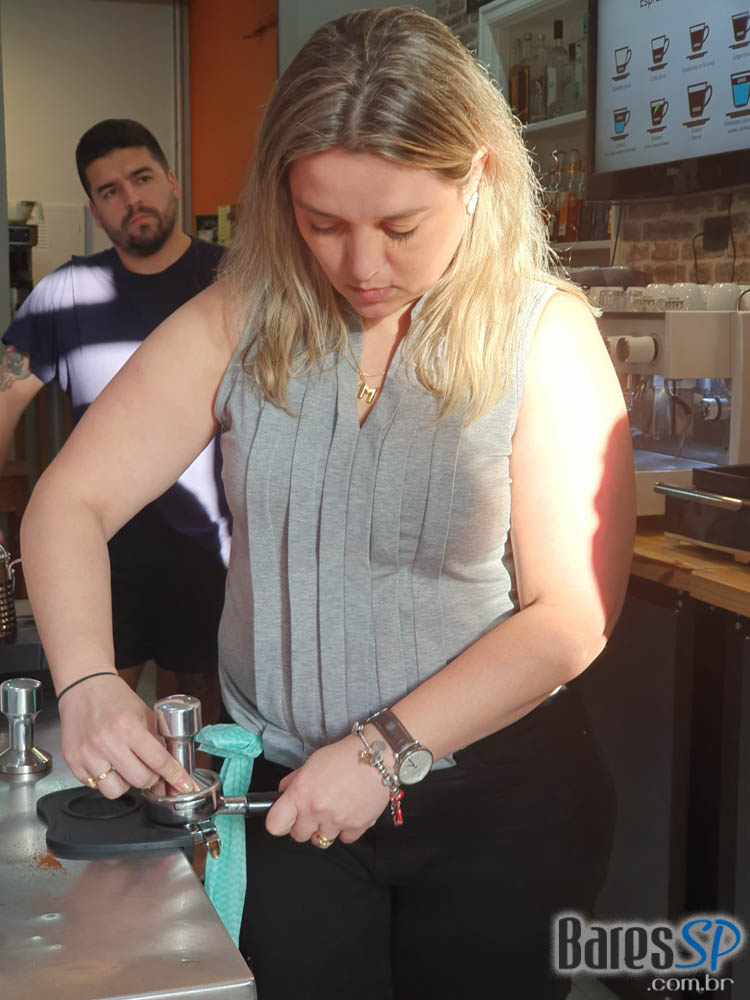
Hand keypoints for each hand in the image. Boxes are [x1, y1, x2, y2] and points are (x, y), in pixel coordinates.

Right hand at [58, 673, 195, 797]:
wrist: (83, 688)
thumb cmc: (114, 698)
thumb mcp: (144, 713)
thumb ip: (157, 739)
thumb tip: (170, 767)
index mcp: (128, 726)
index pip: (158, 760)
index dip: (174, 775)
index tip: (184, 784)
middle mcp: (107, 742)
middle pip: (140, 780)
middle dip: (151, 779)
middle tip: (150, 769)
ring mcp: (88, 754)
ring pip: (116, 790)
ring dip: (126, 782)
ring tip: (125, 767)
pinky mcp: (73, 762)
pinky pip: (94, 785)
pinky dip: (105, 779)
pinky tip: (107, 763)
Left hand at [265, 734, 390, 844]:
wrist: (377, 757)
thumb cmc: (344, 755)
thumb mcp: (312, 762)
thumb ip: (295, 780)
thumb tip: (283, 792)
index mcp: (301, 793)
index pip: (275, 825)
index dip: (279, 822)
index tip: (285, 817)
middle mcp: (316, 810)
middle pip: (298, 835)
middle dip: (304, 825)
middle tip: (315, 810)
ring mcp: (336, 821)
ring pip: (321, 839)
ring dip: (326, 827)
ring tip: (335, 808)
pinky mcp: (356, 827)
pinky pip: (345, 838)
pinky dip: (346, 829)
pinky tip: (350, 812)